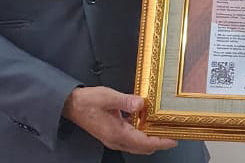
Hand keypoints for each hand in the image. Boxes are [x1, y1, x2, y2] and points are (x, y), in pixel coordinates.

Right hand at [62, 87, 176, 154]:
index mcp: (117, 134)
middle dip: (159, 142)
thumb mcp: (108, 97)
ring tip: (163, 128)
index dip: (160, 142)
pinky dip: (142, 134)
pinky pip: (131, 138)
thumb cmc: (87, 101)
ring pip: (138, 144)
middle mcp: (116, 140)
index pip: (144, 143)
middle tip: (173, 133)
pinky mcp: (112, 134)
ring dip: (151, 139)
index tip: (173, 139)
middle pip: (143, 147)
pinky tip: (147, 122)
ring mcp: (114, 138)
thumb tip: (142, 104)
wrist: (71, 105)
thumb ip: (126, 101)